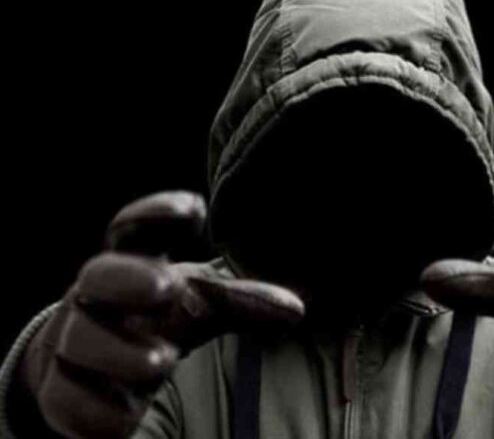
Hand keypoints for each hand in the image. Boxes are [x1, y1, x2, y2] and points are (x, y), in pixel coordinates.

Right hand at [17, 191, 304, 438]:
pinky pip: (67, 401)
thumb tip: (297, 309)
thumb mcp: (199, 304)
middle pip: (97, 276)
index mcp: (131, 263)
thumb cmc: (157, 320)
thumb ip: (242, 301)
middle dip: (128, 278)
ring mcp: (73, 343)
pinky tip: (126, 418)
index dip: (157, 212)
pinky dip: (98, 412)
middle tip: (166, 287)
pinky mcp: (63, 394)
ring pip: (79, 340)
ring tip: (162, 361)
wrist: (89, 371)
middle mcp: (96, 298)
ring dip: (120, 351)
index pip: (134, 227)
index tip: (195, 209)